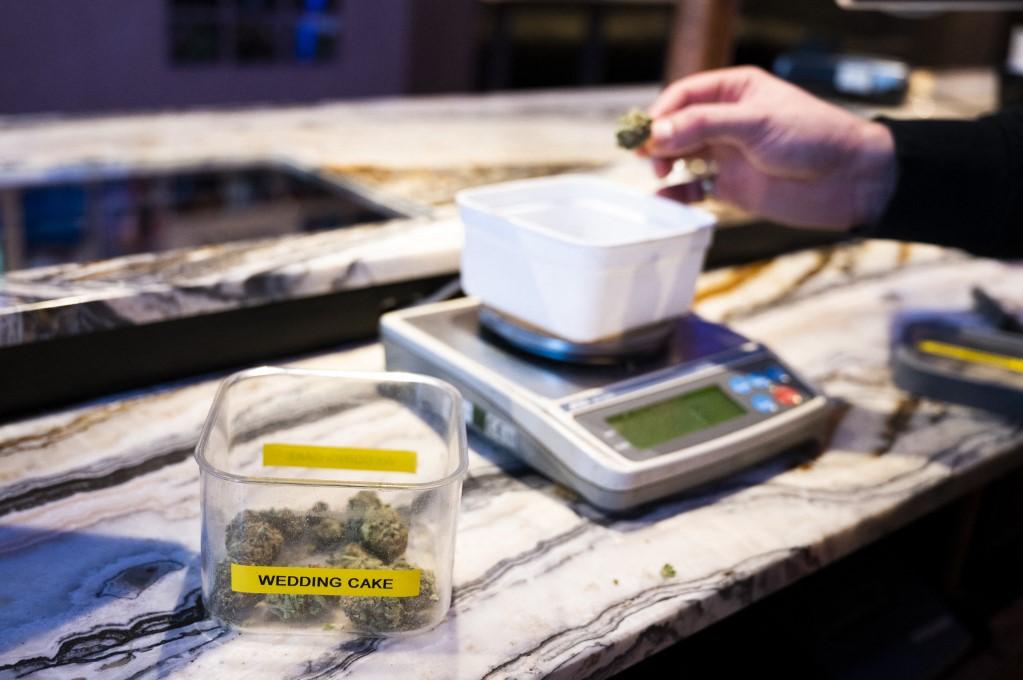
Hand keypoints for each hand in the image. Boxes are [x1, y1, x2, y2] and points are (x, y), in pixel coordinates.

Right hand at [644, 66, 895, 229]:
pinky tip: (665, 199)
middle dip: (658, 140)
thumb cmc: (814, 137)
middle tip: (647, 157)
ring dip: (664, 166)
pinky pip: (693, 190)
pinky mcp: (730, 186)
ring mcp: (726, 154)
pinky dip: (676, 195)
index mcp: (735, 92)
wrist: (850, 180)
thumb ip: (703, 126)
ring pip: (680, 157)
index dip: (662, 113)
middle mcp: (726, 121)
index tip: (647, 133)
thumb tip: (657, 134)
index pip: (684, 95)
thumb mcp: (756, 123)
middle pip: (676, 126)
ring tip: (661, 175)